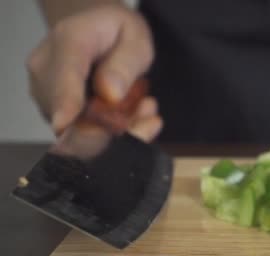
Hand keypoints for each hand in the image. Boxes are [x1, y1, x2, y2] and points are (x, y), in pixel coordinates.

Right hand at [27, 3, 161, 141]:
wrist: (96, 32)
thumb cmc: (116, 32)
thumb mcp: (136, 38)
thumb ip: (125, 63)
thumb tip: (110, 94)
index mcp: (68, 41)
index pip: (63, 76)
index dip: (65, 105)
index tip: (66, 125)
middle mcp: (47, 70)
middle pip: (67, 115)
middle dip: (111, 127)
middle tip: (149, 110)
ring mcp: (47, 95)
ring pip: (76, 132)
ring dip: (117, 130)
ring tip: (146, 108)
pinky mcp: (55, 115)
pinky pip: (82, 137)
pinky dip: (112, 134)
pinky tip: (134, 116)